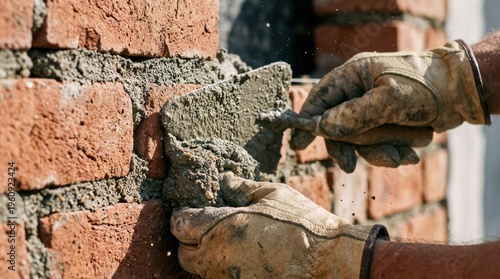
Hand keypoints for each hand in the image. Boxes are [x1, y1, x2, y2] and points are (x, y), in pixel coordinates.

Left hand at [171, 172, 387, 277]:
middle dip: (190, 240)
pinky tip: (245, 257)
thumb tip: (224, 180)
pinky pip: (222, 278)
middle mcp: (218, 258)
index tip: (194, 212)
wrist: (329, 262)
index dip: (184, 216)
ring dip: (207, 257)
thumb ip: (242, 187)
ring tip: (230, 242)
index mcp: (221, 227)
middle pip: (183, 254)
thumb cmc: (302, 225)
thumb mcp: (273, 194)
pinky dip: (225, 269)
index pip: (180, 224)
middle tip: (210, 228)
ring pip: (201, 270)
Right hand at [291, 41, 488, 171]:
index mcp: (353, 75)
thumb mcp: (390, 100)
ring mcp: (371, 108)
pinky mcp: (384, 122)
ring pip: (358, 139)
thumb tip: (323, 128)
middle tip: (350, 166)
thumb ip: (354, 115)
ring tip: (403, 156)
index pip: (320, 98)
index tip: (297, 144)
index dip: (307, 121)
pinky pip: (377, 144)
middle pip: (337, 126)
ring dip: (378, 151)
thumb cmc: (426, 86)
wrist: (460, 91)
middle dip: (352, 146)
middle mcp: (358, 91)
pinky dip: (391, 151)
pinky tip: (409, 154)